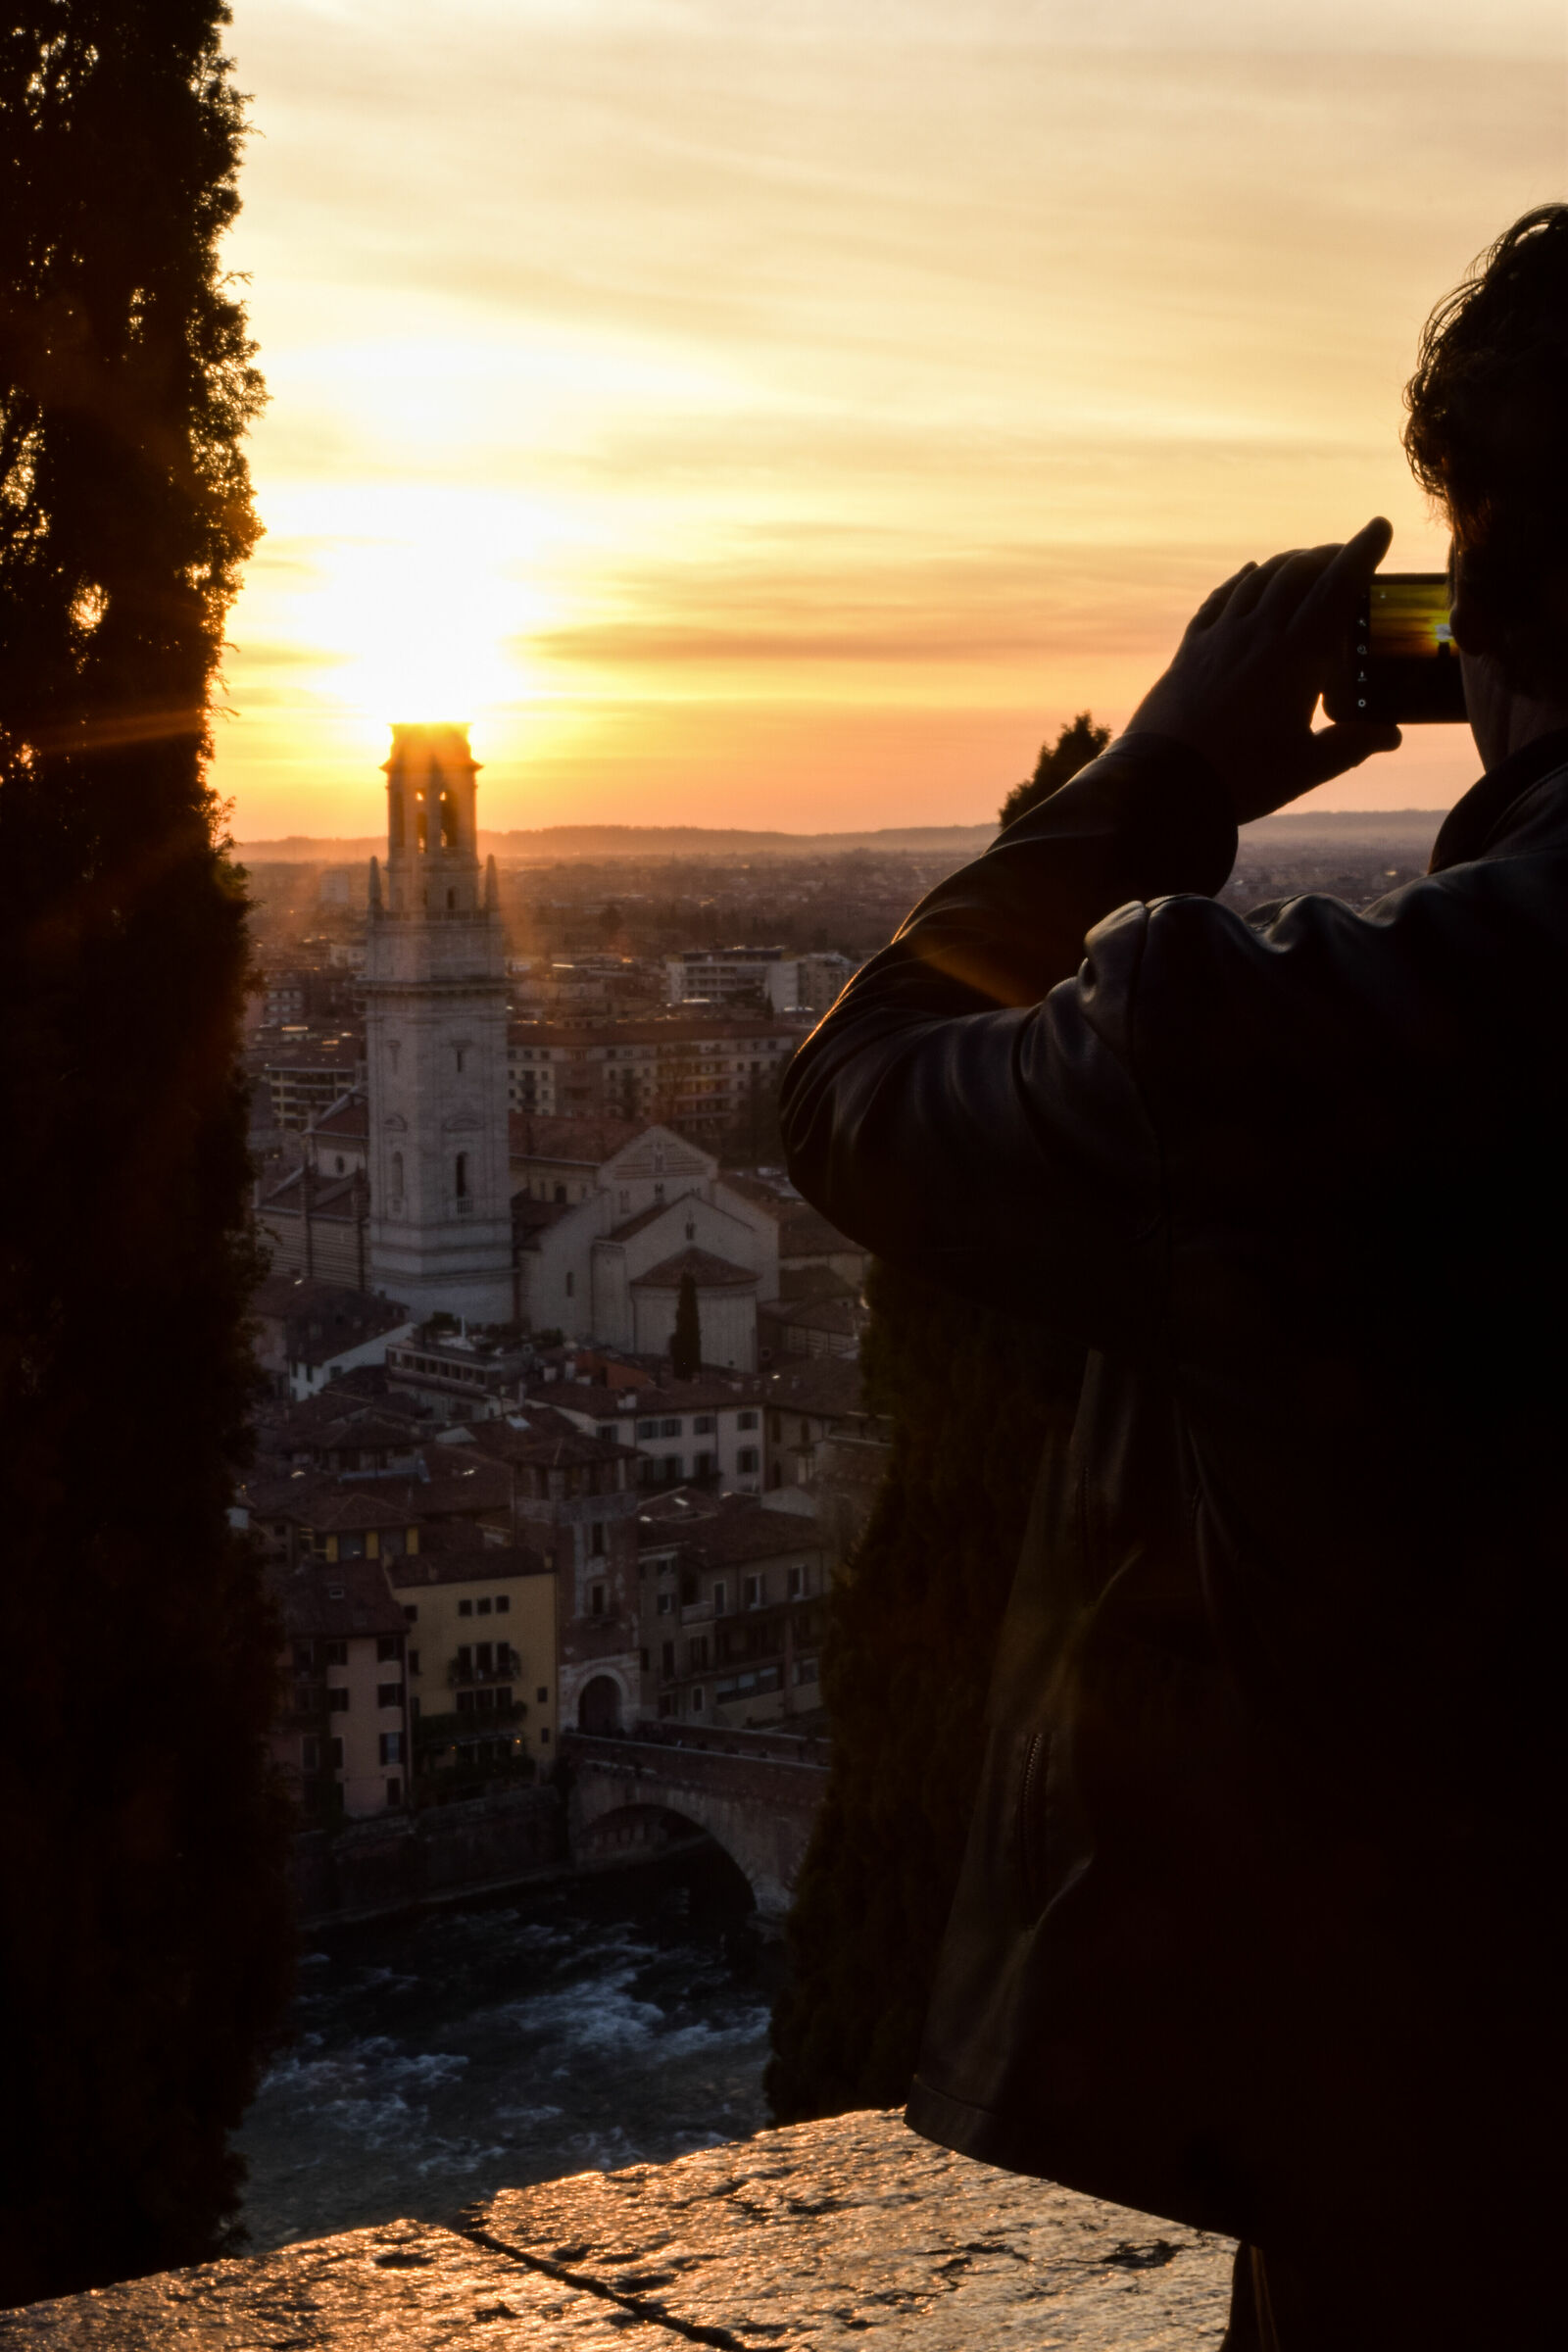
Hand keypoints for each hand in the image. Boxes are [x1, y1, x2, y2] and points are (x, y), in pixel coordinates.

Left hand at [1125, 517, 1401, 822]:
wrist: (1162, 783)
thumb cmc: (1242, 778)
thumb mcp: (1307, 767)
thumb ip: (1351, 745)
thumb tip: (1390, 735)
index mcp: (1297, 655)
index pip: (1337, 587)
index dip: (1361, 553)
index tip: (1379, 527)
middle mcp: (1258, 633)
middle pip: (1297, 573)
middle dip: (1326, 554)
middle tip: (1345, 552)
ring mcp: (1220, 638)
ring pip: (1258, 580)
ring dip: (1286, 563)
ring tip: (1304, 561)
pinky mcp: (1190, 650)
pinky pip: (1218, 600)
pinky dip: (1239, 581)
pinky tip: (1247, 573)